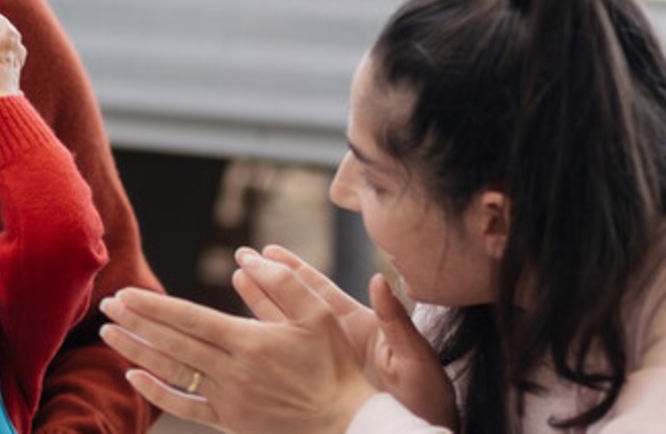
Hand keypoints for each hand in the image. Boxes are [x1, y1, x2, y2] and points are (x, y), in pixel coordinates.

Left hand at [0, 12, 24, 111]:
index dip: (12, 44)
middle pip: (14, 35)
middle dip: (4, 25)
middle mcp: (11, 60)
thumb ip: (15, 94)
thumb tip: (21, 95)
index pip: (19, 52)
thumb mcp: (10, 99)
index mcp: (15, 71)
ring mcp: (3, 54)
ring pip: (5, 28)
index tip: (2, 44)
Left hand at [99, 273, 375, 433]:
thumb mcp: (320, 315)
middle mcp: (230, 371)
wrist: (348, 425)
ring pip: (170, 372)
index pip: (187, 320)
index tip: (124, 294)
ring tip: (107, 334)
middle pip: (171, 343)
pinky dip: (156, 392)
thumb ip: (282, 283)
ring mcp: (227, 399)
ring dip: (136, 351)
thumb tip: (247, 258)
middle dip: (134, 323)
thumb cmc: (335, 366)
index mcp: (248, 342)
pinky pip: (184, 407)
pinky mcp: (230, 420)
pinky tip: (134, 377)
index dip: (152, 307)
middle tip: (104, 306)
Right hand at [238, 247, 456, 430]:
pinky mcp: (320, 383)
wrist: (417, 433)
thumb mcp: (415, 359)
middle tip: (241, 258)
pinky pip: (288, 360)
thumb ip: (396, 321)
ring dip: (261, 305)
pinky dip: (266, 345)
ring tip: (238, 280)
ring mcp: (327, 362)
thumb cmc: (427, 398)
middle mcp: (339, 340)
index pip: (318, 291)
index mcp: (360, 327)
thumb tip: (380, 280)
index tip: (267, 250)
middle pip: (295, 303)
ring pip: (286, 328)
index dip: (292, 269)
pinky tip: (243, 336)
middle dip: (268, 280)